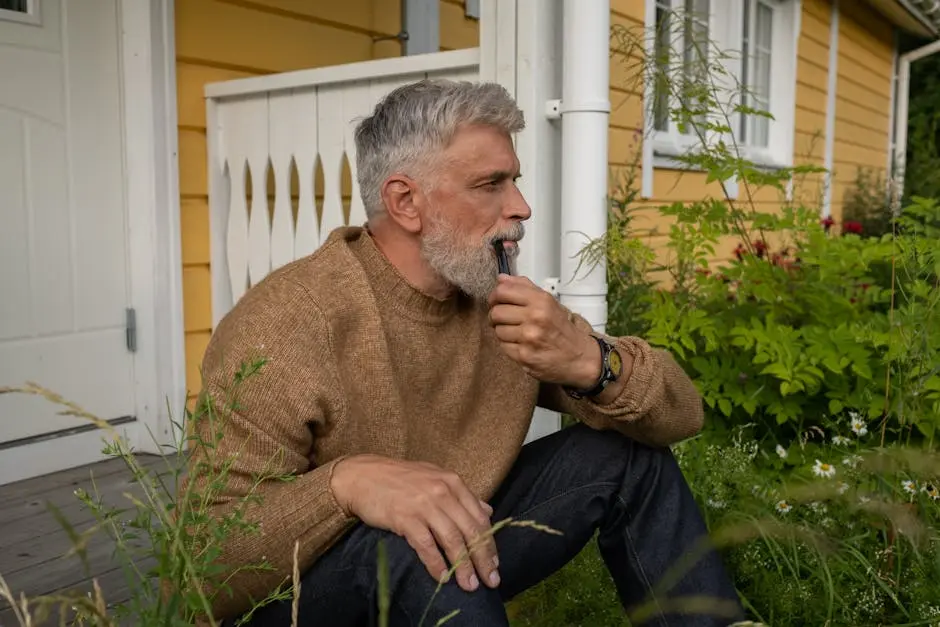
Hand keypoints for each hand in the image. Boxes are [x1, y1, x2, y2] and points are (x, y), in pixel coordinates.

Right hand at [330, 455, 499, 592]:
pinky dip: (436, 564)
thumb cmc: (399, 479)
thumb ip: (462, 496)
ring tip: (470, 585)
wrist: (362, 476)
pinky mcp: (404, 517)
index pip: (480, 517)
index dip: (490, 543)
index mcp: (453, 482)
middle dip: (483, 559)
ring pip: (452, 540)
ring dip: (463, 566)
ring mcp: (424, 504)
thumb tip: (487, 511)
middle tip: (491, 580)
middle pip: (471, 530)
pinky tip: (442, 578)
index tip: (495, 563)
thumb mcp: (435, 478)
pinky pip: (426, 545)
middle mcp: (442, 492)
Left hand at [487, 275, 600, 388]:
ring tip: (515, 333)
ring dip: (502, 332)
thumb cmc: (560, 327)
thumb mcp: (548, 302)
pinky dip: (508, 345)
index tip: (496, 301)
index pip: (503, 292)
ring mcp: (529, 338)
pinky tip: (520, 344)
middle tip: (502, 319)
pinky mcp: (524, 356)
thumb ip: (524, 288)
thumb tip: (501, 279)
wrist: (578, 356)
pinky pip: (503, 346)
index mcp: (541, 301)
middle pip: (496, 312)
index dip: (494, 296)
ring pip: (498, 330)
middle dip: (495, 316)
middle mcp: (535, 317)